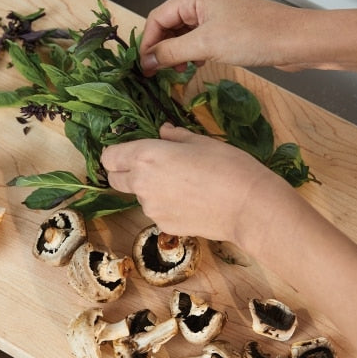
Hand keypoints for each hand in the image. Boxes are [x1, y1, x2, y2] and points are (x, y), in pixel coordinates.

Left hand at [101, 123, 289, 242]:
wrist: (247, 206)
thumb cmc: (227, 166)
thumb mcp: (201, 141)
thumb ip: (175, 137)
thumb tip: (163, 132)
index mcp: (146, 156)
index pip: (109, 157)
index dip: (117, 154)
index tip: (131, 152)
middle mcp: (141, 184)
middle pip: (115, 180)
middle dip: (125, 172)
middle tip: (152, 167)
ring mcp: (151, 208)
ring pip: (139, 197)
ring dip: (151, 190)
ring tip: (184, 184)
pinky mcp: (163, 225)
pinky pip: (157, 212)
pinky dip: (167, 206)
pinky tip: (192, 202)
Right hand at [139, 0, 303, 73]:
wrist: (294, 40)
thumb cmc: (254, 36)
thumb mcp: (206, 45)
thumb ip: (171, 52)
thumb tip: (147, 60)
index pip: (158, 17)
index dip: (148, 43)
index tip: (143, 67)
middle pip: (169, 24)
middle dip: (162, 48)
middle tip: (158, 73)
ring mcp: (216, 12)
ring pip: (184, 33)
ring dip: (177, 52)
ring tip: (179, 71)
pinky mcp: (228, 26)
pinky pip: (200, 38)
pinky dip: (193, 52)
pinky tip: (196, 65)